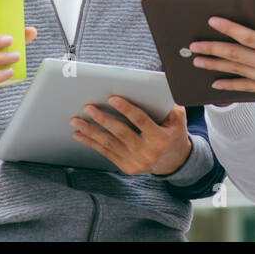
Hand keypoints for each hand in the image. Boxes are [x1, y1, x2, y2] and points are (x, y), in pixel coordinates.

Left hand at [70, 98, 191, 175]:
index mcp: (160, 139)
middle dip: (102, 119)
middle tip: (88, 107)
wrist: (174, 161)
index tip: (112, 98)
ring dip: (91, 132)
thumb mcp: (178, 118)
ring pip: (110, 144)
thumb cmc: (173, 133)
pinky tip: (79, 135)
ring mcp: (136, 162)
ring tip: (76, 121)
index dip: (126, 109)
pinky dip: (91, 143)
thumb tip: (155, 86)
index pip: (140, 121)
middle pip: (121, 133)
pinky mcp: (127, 167)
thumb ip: (169, 104)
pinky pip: (106, 153)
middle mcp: (148, 152)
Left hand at [187, 0, 254, 100]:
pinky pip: (246, 88)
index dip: (228, 28)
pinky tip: (216, 84)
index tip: (212, 20)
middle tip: (192, 44)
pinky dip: (230, 86)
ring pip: (236, 71)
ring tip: (197, 60)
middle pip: (235, 55)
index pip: (247, 36)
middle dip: (212, 48)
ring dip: (215, 65)